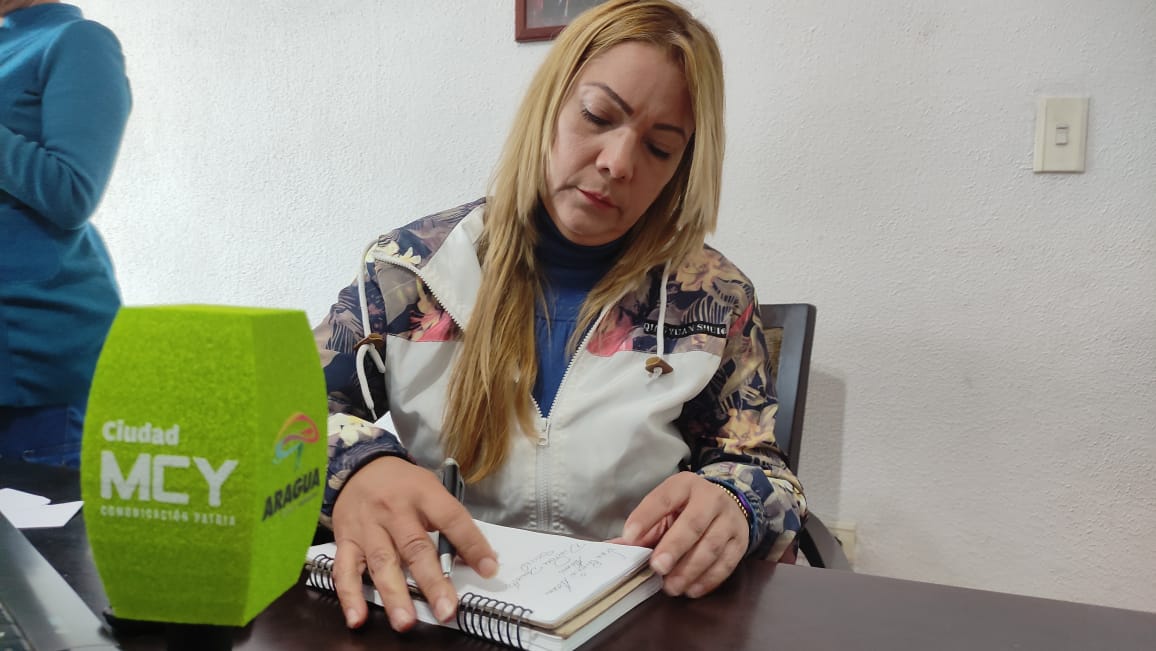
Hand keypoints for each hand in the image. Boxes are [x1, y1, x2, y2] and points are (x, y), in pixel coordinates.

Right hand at [330, 456, 497, 631]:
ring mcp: (368, 527)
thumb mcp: (431, 491)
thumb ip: (451, 523)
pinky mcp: (346, 540)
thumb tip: (478, 558)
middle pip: (415, 547)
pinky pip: (345, 570)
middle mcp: (394, 510)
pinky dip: (350, 596)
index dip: (472, 544)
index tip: (488, 569)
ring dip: (394, 595)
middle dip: (431, 582)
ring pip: (381, 562)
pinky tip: (357, 618)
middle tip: (446, 609)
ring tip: (406, 621)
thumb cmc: (404, 484)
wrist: (360, 466)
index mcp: (423, 494)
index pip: (452, 519)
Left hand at [615, 472, 748, 598]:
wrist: (729, 505)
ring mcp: (729, 519)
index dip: (646, 517)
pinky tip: (691, 589)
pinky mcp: (740, 541)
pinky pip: (726, 563)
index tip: (629, 536)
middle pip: (692, 523)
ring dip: (690, 569)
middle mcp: (710, 498)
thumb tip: (614, 547)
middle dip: (674, 547)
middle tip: (657, 568)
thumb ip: (643, 528)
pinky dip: (708, 580)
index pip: (663, 498)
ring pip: (711, 546)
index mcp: (684, 485)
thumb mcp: (666, 510)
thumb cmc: (687, 510)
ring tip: (671, 586)